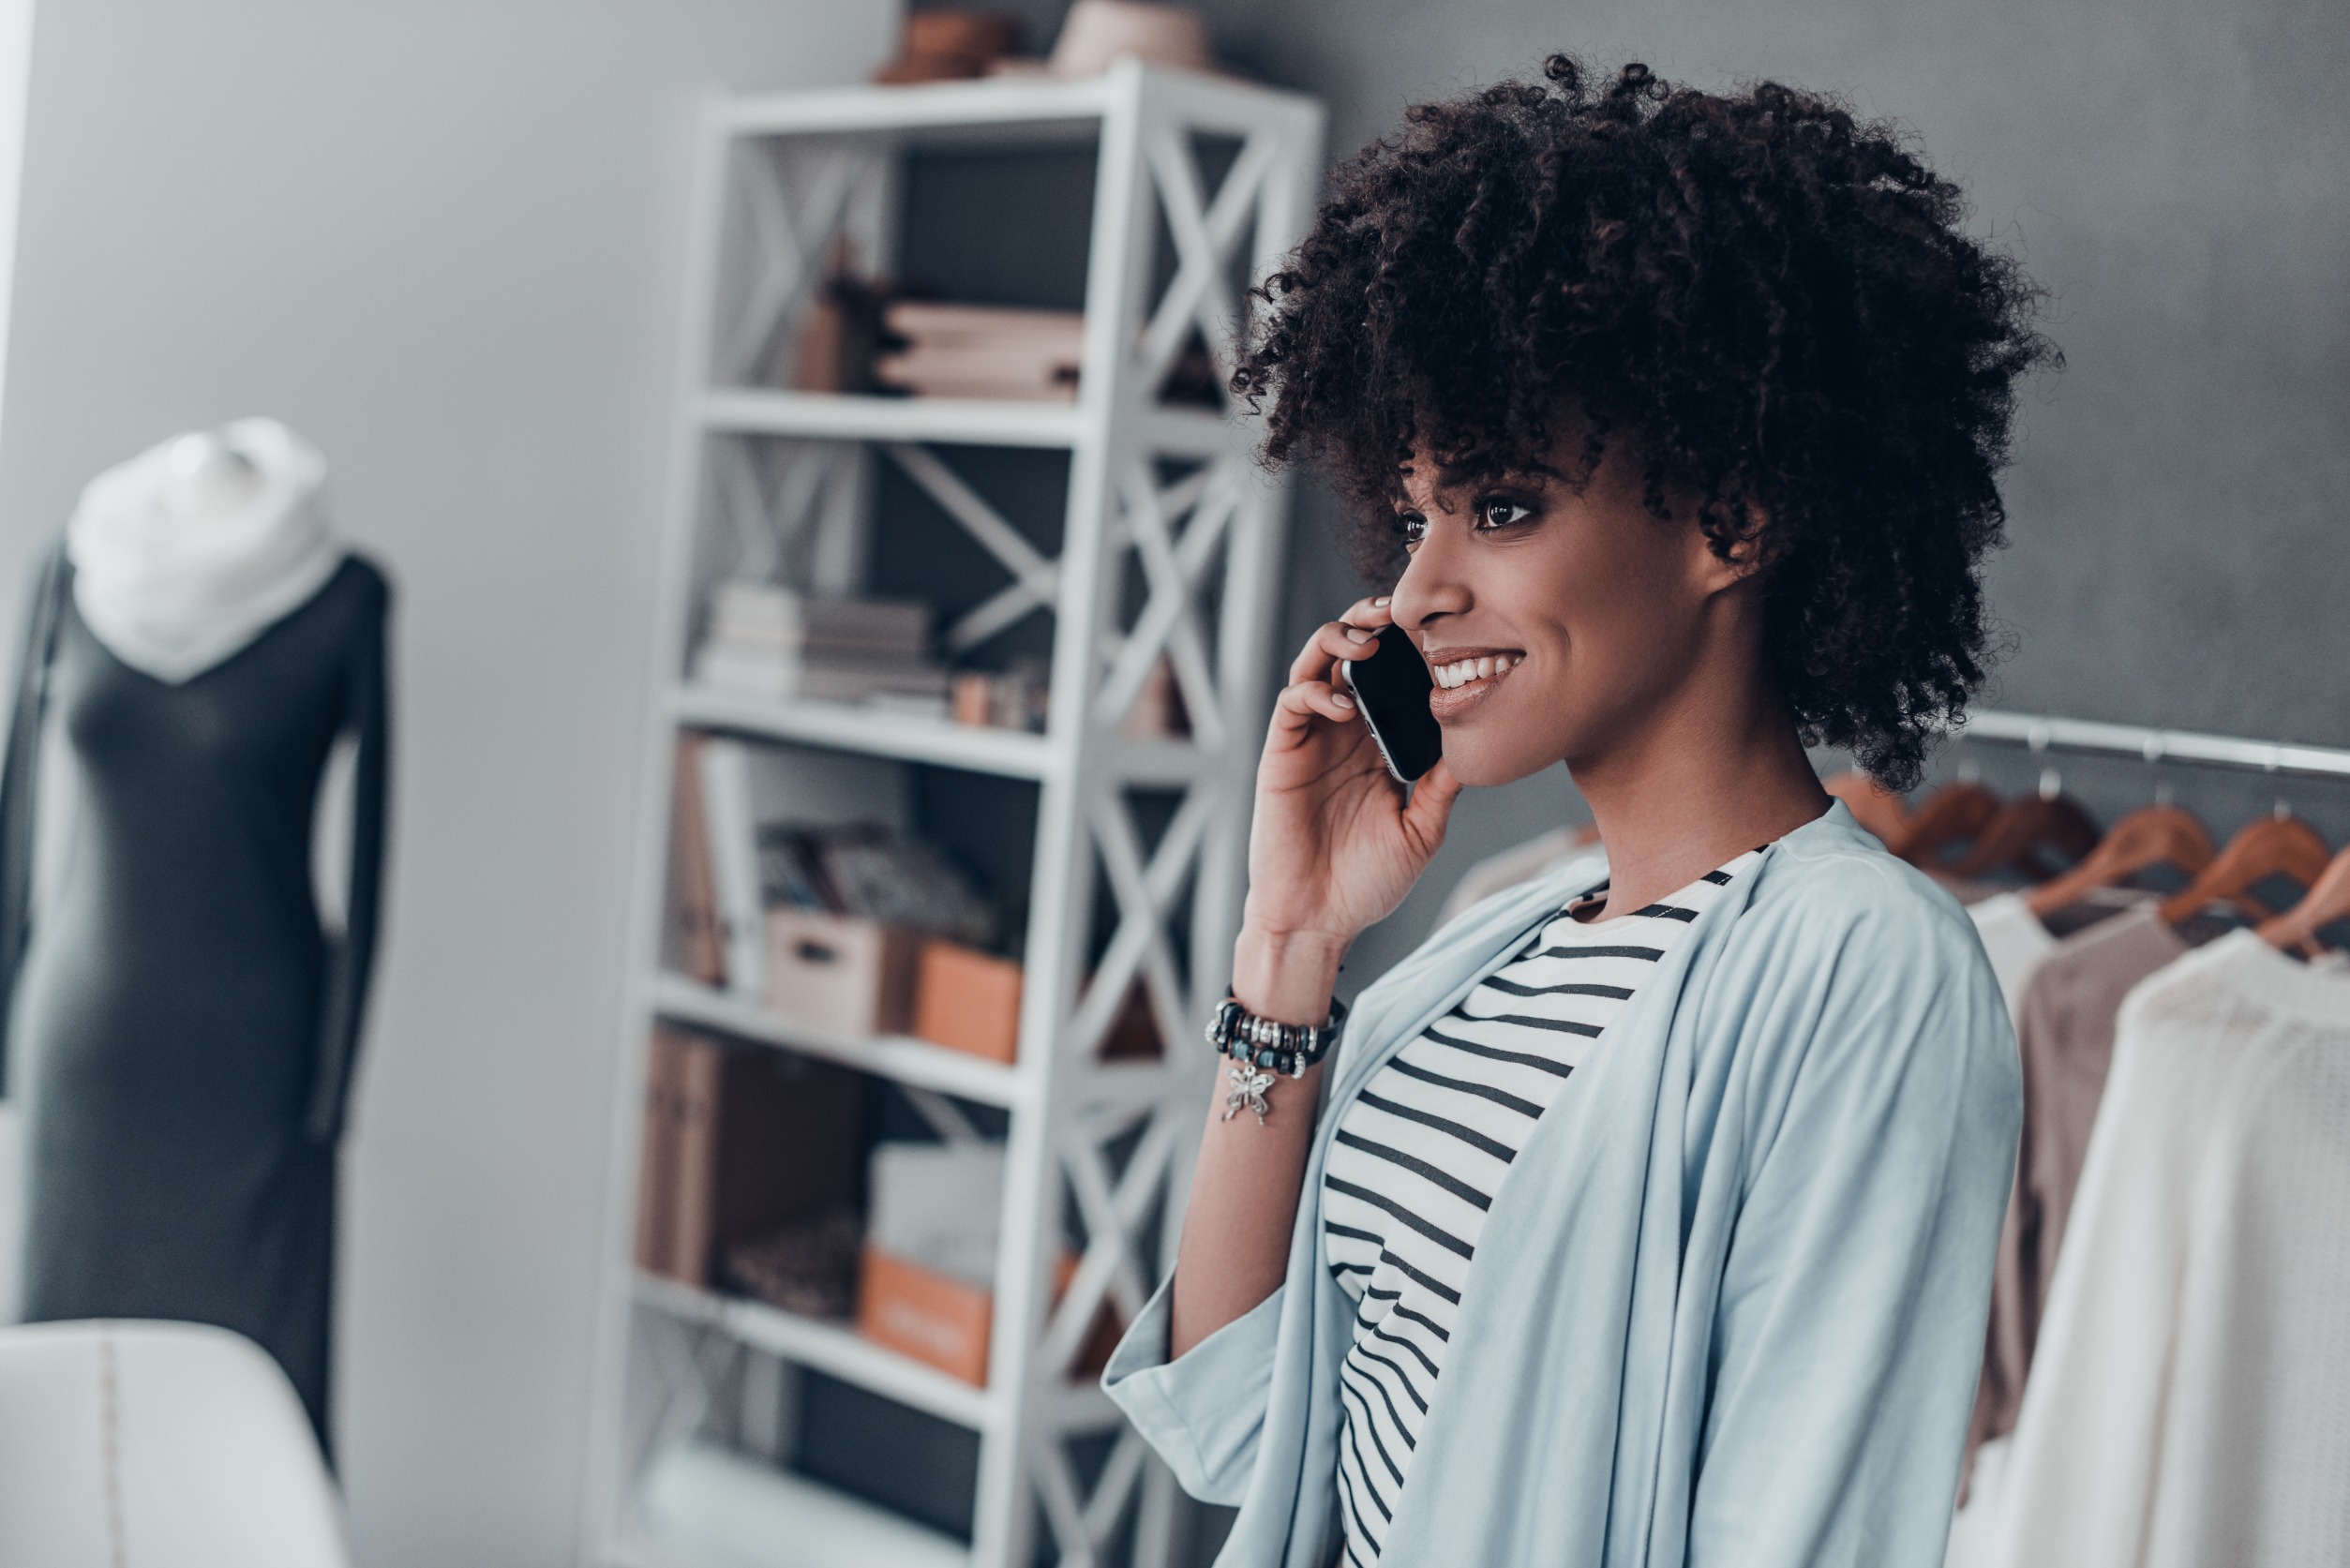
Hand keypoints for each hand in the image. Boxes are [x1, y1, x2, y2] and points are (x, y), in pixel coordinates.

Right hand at [1237, 596, 1462, 1004]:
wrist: (1319, 919)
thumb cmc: (1368, 881)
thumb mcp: (1422, 828)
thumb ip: (1443, 783)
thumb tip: (1480, 740)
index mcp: (1380, 744)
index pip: (1395, 678)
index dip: (1412, 647)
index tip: (1443, 624)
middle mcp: (1345, 732)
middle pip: (1355, 655)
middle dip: (1375, 624)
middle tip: (1400, 609)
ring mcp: (1312, 738)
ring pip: (1318, 663)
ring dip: (1341, 640)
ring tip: (1369, 640)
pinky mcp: (1282, 752)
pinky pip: (1293, 702)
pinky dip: (1316, 691)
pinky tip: (1342, 704)